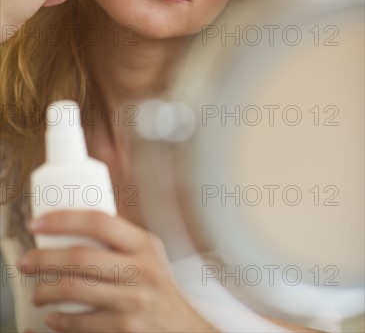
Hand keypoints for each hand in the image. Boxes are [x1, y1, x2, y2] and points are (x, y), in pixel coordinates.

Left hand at [18, 211, 217, 331]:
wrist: (182, 328)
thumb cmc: (158, 286)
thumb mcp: (149, 253)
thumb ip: (120, 238)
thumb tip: (75, 222)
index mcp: (143, 244)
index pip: (100, 221)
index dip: (64, 219)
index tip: (39, 223)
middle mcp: (139, 270)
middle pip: (80, 257)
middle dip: (43, 258)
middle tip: (26, 261)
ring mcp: (131, 302)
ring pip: (73, 290)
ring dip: (44, 291)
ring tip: (37, 291)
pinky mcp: (123, 330)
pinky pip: (79, 324)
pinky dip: (58, 321)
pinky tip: (53, 317)